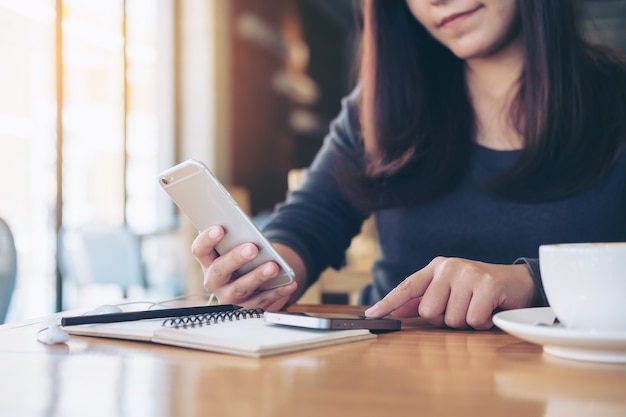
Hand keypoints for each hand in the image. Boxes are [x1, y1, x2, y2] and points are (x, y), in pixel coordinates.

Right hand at [192, 226, 297, 310]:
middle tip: (252, 248)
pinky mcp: (246, 309)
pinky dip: (277, 292)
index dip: (207, 240)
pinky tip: (289, 283)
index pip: (200, 250)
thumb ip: (237, 238)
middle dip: (236, 258)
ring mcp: (228, 297)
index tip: (220, 228)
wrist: (254, 281)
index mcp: (208, 261)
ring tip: (274, 267)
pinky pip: (262, 302)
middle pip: (219, 270)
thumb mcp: (236, 247)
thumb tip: (247, 229)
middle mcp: (214, 281)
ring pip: (240, 289)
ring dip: (257, 277)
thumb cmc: (243, 258)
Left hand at [364, 257, 535, 329]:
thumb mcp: (449, 292)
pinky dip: (482, 323)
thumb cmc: (479, 290)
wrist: (519, 282)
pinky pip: (472, 320)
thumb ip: (423, 300)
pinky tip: (489, 311)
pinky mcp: (487, 284)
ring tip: (477, 308)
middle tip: (462, 308)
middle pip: (428, 311)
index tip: (371, 315)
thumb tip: (397, 310)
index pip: (407, 287)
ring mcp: (468, 274)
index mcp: (436, 268)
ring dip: (465, 322)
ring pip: (451, 319)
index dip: (387, 302)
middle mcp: (449, 267)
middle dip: (445, 318)